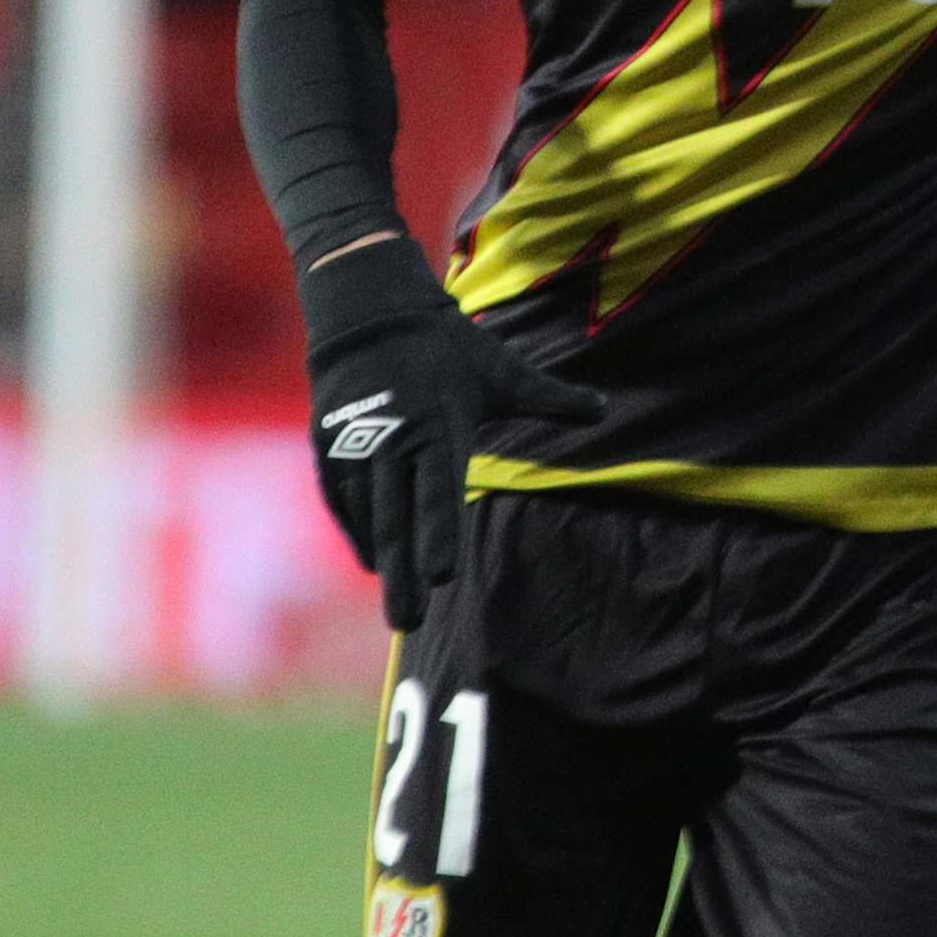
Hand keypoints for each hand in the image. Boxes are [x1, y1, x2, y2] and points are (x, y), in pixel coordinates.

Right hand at [302, 239, 603, 630]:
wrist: (371, 315)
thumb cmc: (448, 348)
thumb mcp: (503, 370)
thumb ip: (551, 398)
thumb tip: (606, 407)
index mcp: (437, 426)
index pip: (437, 492)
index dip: (438, 535)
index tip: (444, 576)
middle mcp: (392, 442)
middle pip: (398, 519)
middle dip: (404, 573)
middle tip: (410, 622)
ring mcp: (355, 448)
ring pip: (369, 516)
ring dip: (383, 562)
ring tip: (399, 608)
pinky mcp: (330, 449)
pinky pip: (343, 502)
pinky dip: (358, 532)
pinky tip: (375, 565)